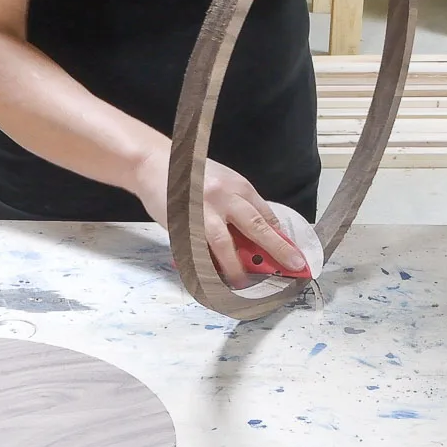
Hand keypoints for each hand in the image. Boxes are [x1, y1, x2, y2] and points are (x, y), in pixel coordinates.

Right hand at [130, 148, 307, 288]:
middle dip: (277, 249)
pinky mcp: (181, 223)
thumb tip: (257, 232)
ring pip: (224, 243)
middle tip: (294, 266)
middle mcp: (223, 196)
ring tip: (244, 282)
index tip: (293, 253)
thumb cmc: (189, 174)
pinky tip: (213, 277)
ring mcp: (201, 210)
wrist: (152, 163)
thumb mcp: (222, 181)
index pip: (266, 214)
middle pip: (256, 226)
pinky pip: (197, 249)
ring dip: (236, 266)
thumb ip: (238, 203)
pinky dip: (206, 265)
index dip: (281, 236)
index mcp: (237, 185)